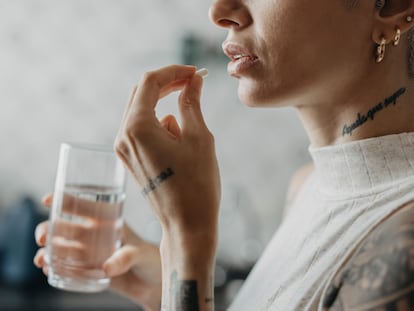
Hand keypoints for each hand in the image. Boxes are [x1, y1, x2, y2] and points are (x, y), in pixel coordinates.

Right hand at [34, 194, 161, 310]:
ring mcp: (89, 253)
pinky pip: (65, 267)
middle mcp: (95, 235)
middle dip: (49, 229)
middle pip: (65, 227)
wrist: (153, 283)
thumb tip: (106, 268)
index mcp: (108, 222)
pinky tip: (47, 270)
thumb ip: (125, 258)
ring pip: (61, 247)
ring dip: (47, 250)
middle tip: (42, 237)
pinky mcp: (88, 271)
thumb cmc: (150, 259)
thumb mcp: (140, 253)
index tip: (48, 200)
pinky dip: (53, 267)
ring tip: (42, 259)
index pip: (85, 206)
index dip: (66, 200)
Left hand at [114, 65, 220, 237]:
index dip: (173, 72)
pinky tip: (179, 144)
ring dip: (166, 107)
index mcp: (137, 128)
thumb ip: (192, 103)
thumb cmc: (197, 183)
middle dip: (167, 85)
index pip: (149, 83)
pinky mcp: (130, 159)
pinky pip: (142, 130)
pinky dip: (161, 126)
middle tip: (193, 83)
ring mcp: (124, 149)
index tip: (194, 72)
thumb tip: (193, 82)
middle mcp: (123, 137)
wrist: (187, 224)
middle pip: (141, 94)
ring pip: (142, 111)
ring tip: (190, 127)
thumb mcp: (199, 137)